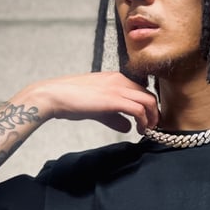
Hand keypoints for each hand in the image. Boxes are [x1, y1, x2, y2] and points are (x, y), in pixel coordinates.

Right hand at [17, 71, 160, 134]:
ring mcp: (117, 88)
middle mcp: (120, 80)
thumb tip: (128, 127)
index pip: (142, 91)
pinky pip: (139, 110)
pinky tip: (139, 130)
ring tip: (147, 130)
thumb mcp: (98, 109)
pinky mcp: (114, 99)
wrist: (54, 96)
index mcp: (116, 78)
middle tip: (152, 128)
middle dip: (155, 114)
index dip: (149, 108)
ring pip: (148, 101)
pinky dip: (144, 121)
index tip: (149, 121)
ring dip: (152, 119)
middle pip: (149, 95)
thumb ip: (115, 117)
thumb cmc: (72, 101)